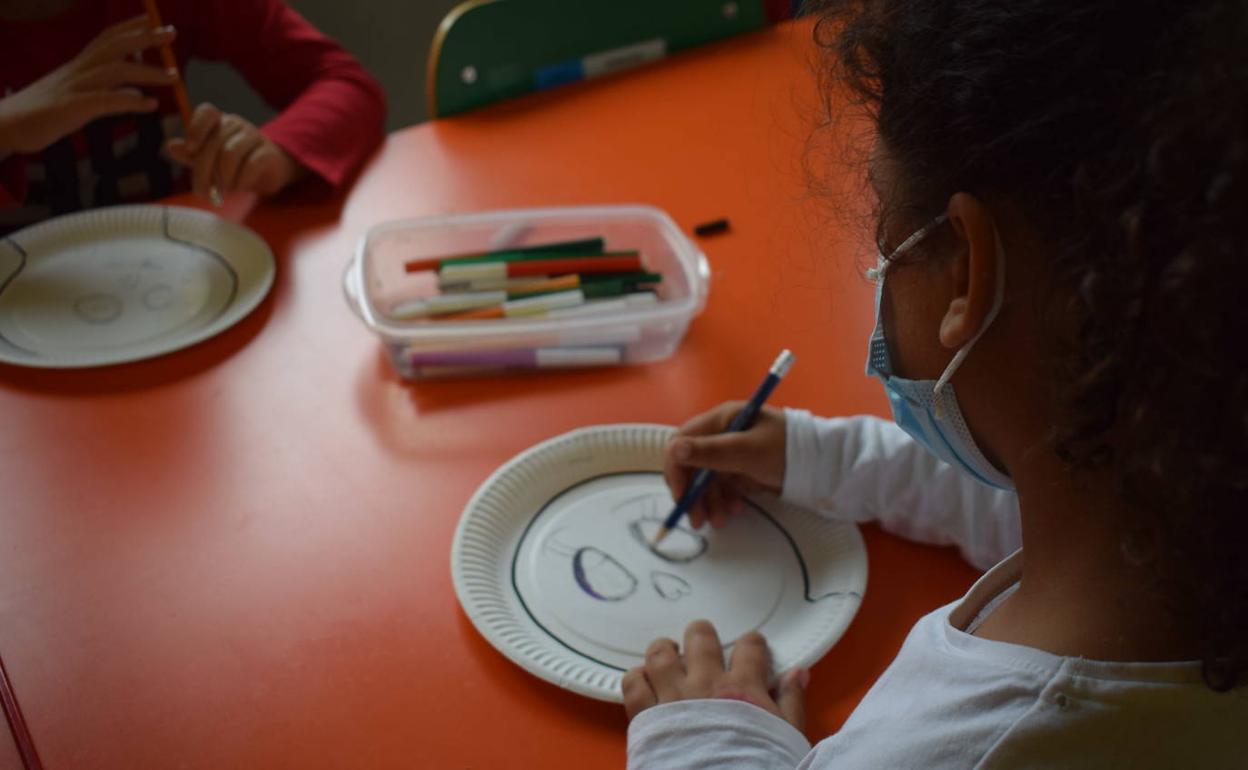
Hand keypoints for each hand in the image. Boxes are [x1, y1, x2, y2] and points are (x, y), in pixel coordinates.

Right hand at [0, 15, 177, 154]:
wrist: (5, 125)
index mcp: (78, 66)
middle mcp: (77, 71)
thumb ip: (100, 86)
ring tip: (173, 77)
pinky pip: (105, 101)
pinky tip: (150, 105)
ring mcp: (74, 87)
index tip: (153, 19)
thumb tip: (133, 87)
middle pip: (115, 46)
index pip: (107, 38)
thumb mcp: (74, 92)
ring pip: (115, 70)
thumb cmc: (42, 111)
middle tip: (172, 33)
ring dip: (146, 71)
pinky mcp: (71, 108)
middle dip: (145, 38)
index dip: (130, 27)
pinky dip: (129, 101)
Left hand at [165, 103, 303, 199]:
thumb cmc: (235, 164)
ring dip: (224, 178)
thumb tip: (171, 147)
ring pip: (231, 154)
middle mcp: (236, 124)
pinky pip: (251, 165)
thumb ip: (191, 154)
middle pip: (215, 143)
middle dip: (205, 172)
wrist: (270, 171)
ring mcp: (254, 136)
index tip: (190, 149)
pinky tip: (240, 188)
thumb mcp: (209, 160)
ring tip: (224, 191)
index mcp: (219, 122)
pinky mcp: (268, 152)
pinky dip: (242, 181)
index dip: (196, 128)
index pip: (207, 111)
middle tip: (203, 193)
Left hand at [622, 620, 807, 728]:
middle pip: (700, 638)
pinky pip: (634, 684)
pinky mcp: (646, 718)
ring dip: (665, 650)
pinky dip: (637, 679)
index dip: (753, 643)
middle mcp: (705, 685)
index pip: (750, 647)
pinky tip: (645, 682)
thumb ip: (792, 702)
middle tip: (702, 644)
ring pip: (661, 654)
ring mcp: (673, 699)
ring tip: (669, 655)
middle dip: (702, 635)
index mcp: (743, 688)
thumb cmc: (758, 768)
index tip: (753, 648)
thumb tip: (799, 672)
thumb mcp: (786, 737)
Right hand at [664, 402, 786, 528]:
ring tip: (721, 521)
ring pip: (707, 480)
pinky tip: (735, 511)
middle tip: (697, 520)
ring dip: (709, 501)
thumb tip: (673, 449)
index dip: (677, 470)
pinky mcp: (743, 469)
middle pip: (692, 464)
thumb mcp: (747, 451)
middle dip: (693, 492)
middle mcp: (722, 434)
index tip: (682, 497)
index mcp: (721, 420)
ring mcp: (732, 453)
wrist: (824, 464)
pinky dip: (724, 500)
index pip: (682, 443)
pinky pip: (724, 487)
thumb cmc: (785, 450)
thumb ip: (710, 451)